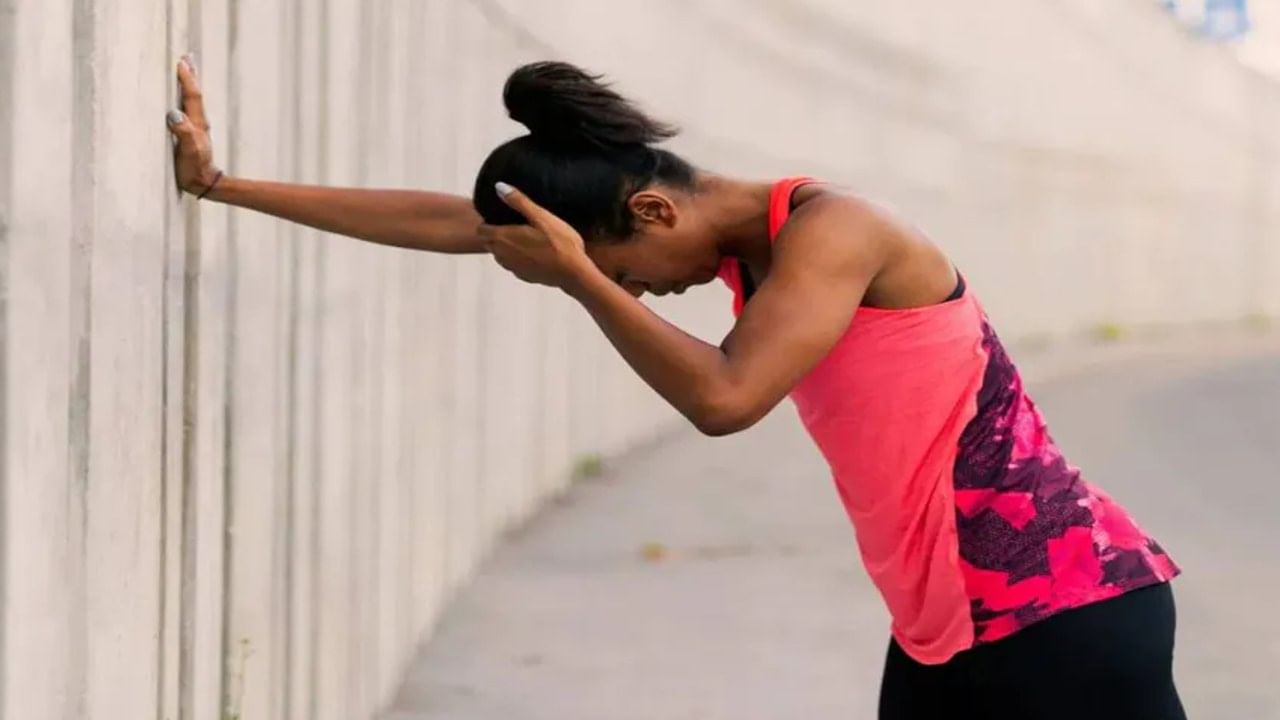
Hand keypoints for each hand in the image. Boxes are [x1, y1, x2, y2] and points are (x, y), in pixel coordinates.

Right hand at [165, 55, 221, 195]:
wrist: (202, 184)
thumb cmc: (194, 169)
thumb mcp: (188, 151)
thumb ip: (183, 133)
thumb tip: (174, 114)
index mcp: (197, 123)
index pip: (192, 96)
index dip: (186, 79)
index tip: (180, 63)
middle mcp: (198, 122)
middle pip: (194, 94)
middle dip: (190, 76)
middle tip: (187, 57)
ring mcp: (195, 128)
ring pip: (191, 100)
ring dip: (188, 84)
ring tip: (186, 70)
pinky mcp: (190, 134)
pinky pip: (187, 109)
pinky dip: (184, 97)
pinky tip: (180, 99)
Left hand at [480, 183, 595, 289]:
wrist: (574, 272)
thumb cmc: (559, 243)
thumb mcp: (540, 216)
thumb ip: (518, 201)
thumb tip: (499, 187)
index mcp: (503, 238)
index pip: (480, 230)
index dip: (488, 222)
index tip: (501, 217)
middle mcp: (502, 255)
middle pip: (488, 242)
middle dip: (495, 234)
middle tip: (513, 225)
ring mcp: (512, 268)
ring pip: (500, 255)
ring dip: (506, 247)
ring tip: (524, 238)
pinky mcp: (523, 276)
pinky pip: (513, 265)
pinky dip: (518, 258)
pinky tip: (534, 253)